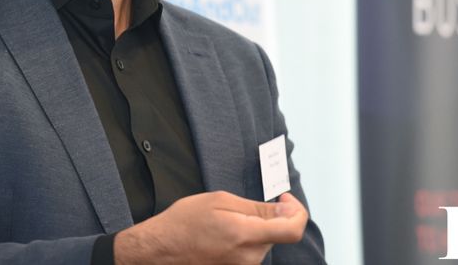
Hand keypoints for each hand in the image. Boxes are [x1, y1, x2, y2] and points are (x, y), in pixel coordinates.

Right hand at [114, 190, 307, 264]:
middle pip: (278, 234)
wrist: (160, 250)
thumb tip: (286, 210)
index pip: (293, 230)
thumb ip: (257, 208)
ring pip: (264, 243)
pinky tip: (224, 235)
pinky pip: (252, 253)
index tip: (284, 201)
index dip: (297, 211)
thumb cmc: (184, 223)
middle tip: (241, 207)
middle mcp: (249, 258)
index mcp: (245, 235)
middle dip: (269, 218)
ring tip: (226, 222)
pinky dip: (245, 240)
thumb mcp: (220, 201)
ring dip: (254, 229)